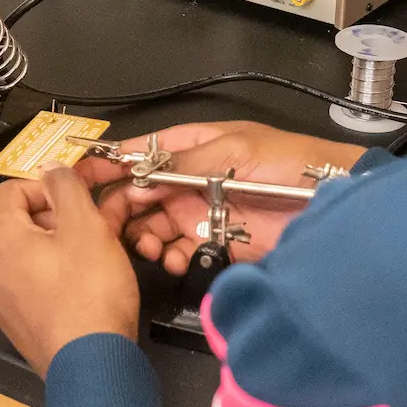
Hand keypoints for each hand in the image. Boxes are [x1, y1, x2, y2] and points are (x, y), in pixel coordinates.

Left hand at [0, 169, 141, 374]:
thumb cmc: (90, 293)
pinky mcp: (13, 324)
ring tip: (91, 258)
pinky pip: (28, 286)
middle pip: (18, 223)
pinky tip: (80, 288)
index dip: (48, 187)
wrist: (92, 366)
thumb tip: (51, 167)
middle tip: (92, 227)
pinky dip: (50, 278)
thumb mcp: (86, 226)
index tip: (79, 197)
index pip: (12, 190)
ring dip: (55, 248)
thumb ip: (66, 187)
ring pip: (24, 256)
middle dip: (55, 219)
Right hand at [77, 122, 363, 276]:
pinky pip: (178, 251)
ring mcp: (199, 213)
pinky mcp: (214, 244)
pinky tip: (174, 259)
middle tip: (109, 227)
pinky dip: (169, 257)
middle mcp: (188, 181)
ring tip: (150, 246)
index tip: (76, 177)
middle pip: (137, 194)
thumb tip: (139, 176)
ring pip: (151, 226)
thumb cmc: (289, 163)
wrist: (331, 203)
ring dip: (142, 237)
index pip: (138, 153)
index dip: (107, 163)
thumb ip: (185, 165)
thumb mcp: (235, 151)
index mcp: (191, 148)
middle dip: (119, 209)